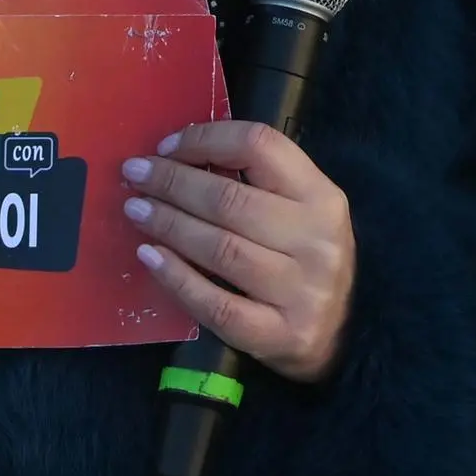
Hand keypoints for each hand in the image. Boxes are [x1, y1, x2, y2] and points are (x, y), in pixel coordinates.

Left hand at [122, 120, 356, 384]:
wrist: (341, 336)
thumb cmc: (305, 260)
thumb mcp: (300, 211)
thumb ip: (257, 182)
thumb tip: (180, 156)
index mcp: (323, 197)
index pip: (260, 146)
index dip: (206, 140)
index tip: (166, 146)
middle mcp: (316, 240)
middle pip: (230, 199)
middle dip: (173, 183)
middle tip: (135, 176)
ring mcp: (301, 291)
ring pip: (220, 249)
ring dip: (168, 224)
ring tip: (135, 211)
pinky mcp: (280, 335)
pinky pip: (216, 304)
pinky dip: (176, 277)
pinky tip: (149, 257)